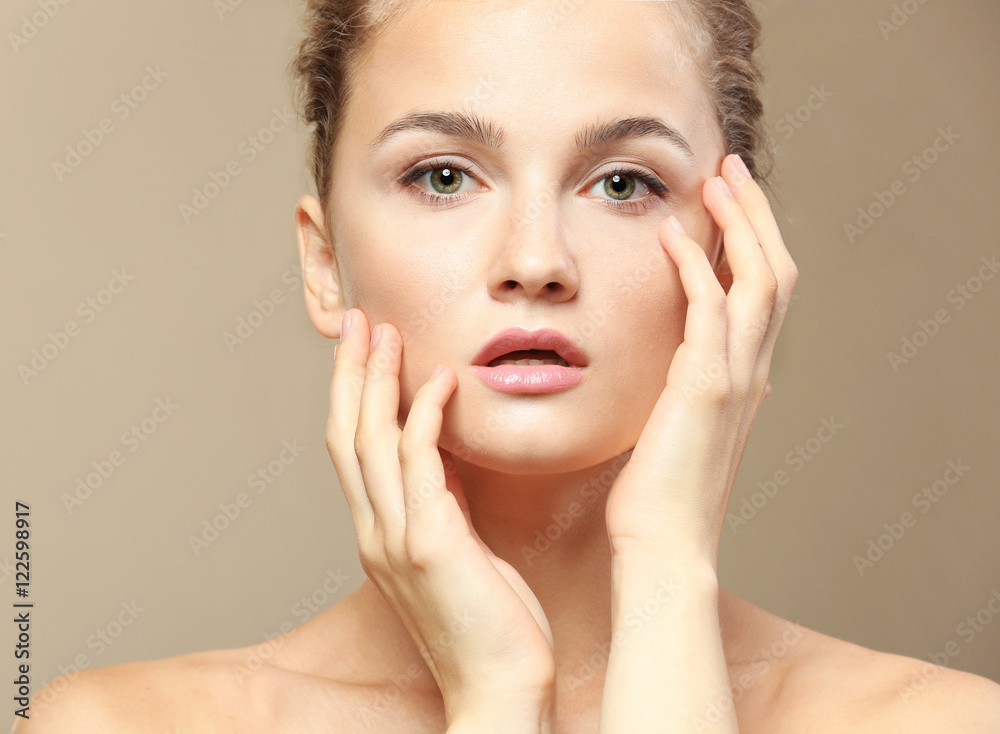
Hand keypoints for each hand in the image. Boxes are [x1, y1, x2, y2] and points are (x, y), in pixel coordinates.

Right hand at [325, 308, 556, 716]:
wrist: (499, 690)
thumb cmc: (489, 626)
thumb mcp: (459, 553)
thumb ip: (442, 506)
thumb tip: (448, 461)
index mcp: (380, 535)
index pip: (352, 452)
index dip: (351, 397)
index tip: (362, 351)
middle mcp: (376, 533)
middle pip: (346, 436)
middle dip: (349, 375)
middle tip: (357, 322)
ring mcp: (396, 538)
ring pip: (369, 441)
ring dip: (375, 381)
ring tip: (387, 332)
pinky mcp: (430, 543)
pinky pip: (419, 463)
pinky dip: (424, 415)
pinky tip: (438, 380)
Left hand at [605, 154, 798, 566]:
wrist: (662, 545)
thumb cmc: (659, 493)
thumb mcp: (678, 429)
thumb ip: (687, 390)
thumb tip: (678, 365)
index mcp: (744, 378)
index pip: (765, 292)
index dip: (753, 240)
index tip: (726, 200)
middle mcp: (751, 372)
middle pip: (776, 272)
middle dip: (756, 215)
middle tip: (729, 168)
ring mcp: (734, 379)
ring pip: (760, 280)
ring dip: (739, 223)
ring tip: (714, 179)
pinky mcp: (706, 388)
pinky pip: (711, 310)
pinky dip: (696, 266)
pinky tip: (670, 235)